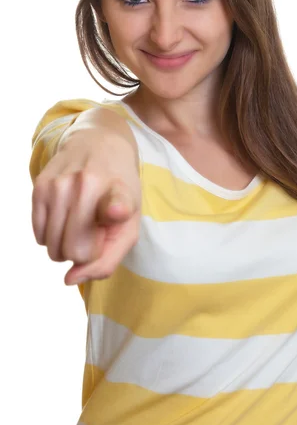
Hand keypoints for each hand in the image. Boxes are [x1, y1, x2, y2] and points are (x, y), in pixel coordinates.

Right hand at [31, 131, 140, 285]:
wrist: (99, 144)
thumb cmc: (119, 191)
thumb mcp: (130, 223)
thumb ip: (108, 260)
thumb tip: (70, 279)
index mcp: (119, 191)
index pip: (117, 202)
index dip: (115, 209)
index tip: (116, 209)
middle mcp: (87, 185)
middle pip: (73, 251)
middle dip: (85, 252)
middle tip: (96, 232)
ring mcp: (59, 185)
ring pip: (52, 248)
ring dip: (66, 246)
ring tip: (81, 223)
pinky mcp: (39, 186)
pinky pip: (38, 237)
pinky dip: (52, 236)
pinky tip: (66, 217)